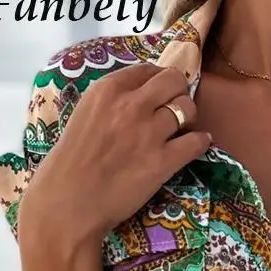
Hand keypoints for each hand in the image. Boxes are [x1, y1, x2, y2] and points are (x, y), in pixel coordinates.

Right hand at [19, 63, 211, 244]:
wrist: (70, 201)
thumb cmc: (70, 162)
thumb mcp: (86, 115)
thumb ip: (112, 103)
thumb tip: (139, 98)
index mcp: (108, 89)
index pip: (148, 70)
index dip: (160, 81)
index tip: (161, 93)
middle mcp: (132, 105)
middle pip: (174, 81)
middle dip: (179, 92)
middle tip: (176, 110)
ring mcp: (150, 132)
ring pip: (188, 108)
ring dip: (189, 119)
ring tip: (182, 131)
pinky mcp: (164, 161)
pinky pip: (197, 141)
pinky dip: (201, 142)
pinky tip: (197, 144)